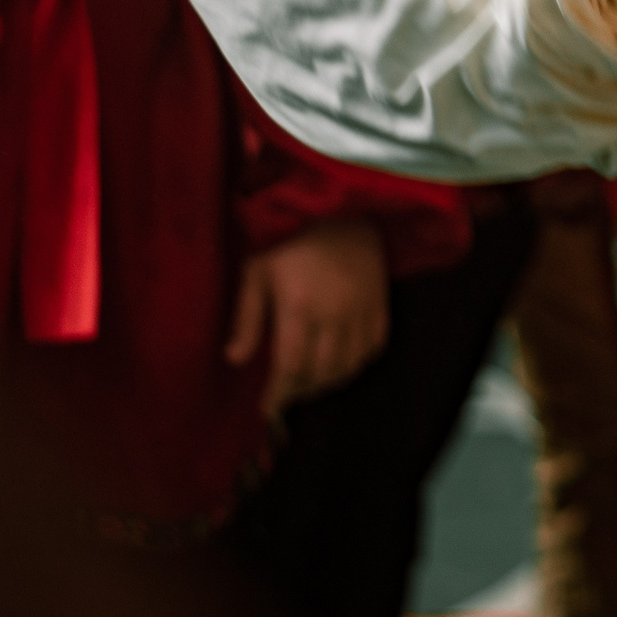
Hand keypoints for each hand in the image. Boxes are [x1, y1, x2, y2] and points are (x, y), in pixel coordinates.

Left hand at [225, 217, 389, 417]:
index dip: (279, 394)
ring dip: (327, 382)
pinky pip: (372, 349)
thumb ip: (247, 317)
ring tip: (309, 382)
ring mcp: (362, 311)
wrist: (343, 209)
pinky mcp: (381, 306)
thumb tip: (235, 359)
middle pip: (320, 373)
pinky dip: (355, 364)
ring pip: (347, 366)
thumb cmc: (291, 239)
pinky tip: (340, 363)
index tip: (267, 407)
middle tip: (285, 393)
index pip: (291, 367)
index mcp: (300, 307)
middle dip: (300, 390)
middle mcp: (335, 315)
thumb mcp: (257, 271)